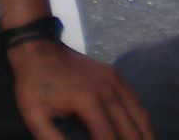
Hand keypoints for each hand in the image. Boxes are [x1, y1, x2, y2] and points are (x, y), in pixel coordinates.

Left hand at [8, 41, 152, 139]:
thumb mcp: (34, 115)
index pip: (108, 138)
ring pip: (140, 116)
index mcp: (88, 101)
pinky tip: (141, 133)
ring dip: (144, 137)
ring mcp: (114, 80)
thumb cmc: (33, 84)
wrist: (38, 48)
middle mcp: (107, 90)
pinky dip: (142, 121)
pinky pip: (135, 101)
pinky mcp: (115, 75)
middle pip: (130, 130)